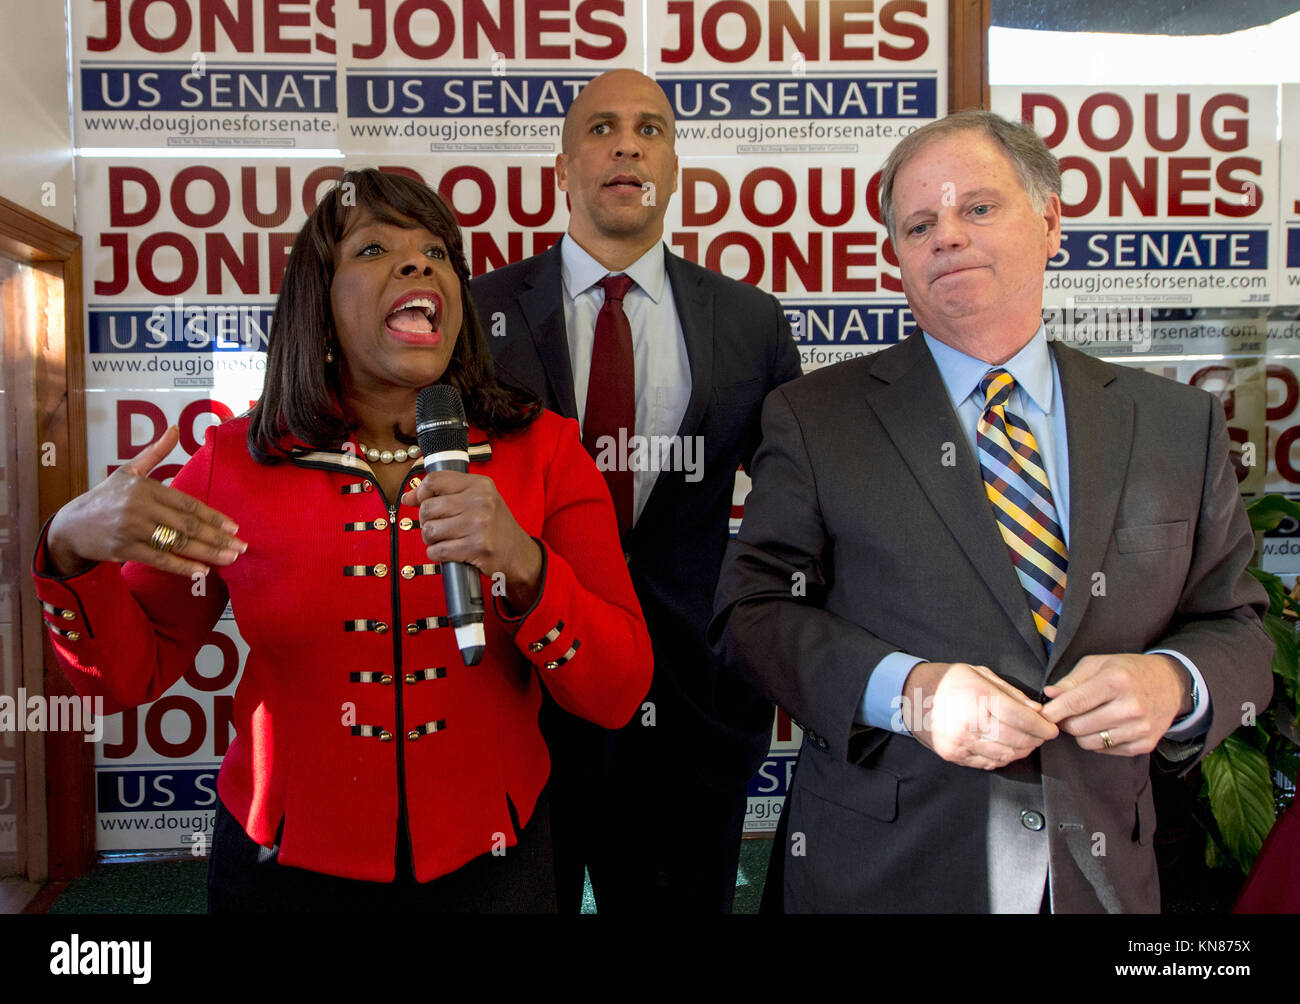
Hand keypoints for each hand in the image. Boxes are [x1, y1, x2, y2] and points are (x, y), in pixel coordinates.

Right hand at [44, 426, 245, 577]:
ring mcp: (133, 530)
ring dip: (207, 553)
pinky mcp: (125, 550)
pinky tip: (202, 571)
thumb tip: (174, 428)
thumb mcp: (129, 470)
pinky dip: (183, 567)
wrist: (71, 526)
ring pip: (178, 544)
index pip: (188, 504)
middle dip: (217, 538)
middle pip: (188, 526)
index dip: (213, 517)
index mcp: (146, 488)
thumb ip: (155, 452)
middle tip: (241, 547)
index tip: (234, 527)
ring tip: (229, 559)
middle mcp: (141, 508)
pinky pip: (160, 560)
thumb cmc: (106, 497)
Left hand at [402, 470, 541, 610]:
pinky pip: (438, 550)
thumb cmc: (494, 526)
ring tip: (444, 540)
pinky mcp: (476, 548)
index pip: (435, 480)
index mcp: (480, 485)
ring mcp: (479, 525)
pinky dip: (436, 554)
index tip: (419, 501)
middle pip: (428, 507)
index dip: (421, 492)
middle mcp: (480, 502)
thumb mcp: (477, 500)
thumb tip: (408, 497)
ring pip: (430, 530)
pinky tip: (447, 552)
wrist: (518, 554)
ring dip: (431, 539)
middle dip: (426, 521)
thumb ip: (445, 494)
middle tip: (437, 526)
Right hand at [901, 661, 1058, 769]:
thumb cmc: (948, 681)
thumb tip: (1036, 710)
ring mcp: (961, 742)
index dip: (1042, 727)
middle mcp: (970, 722)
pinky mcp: (954, 754)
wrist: (910, 695)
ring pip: (1005, 755)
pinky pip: (988, 763)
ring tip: (1026, 742)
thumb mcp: (979, 674)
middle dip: (1035, 740)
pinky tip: (1005, 748)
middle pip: (1017, 740)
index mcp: (978, 697)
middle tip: (1041, 735)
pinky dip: (1003, 758)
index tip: (1051, 729)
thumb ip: (1010, 692)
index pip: (1021, 718)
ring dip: (1021, 751)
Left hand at [1041, 653, 1188, 755]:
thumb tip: (1050, 694)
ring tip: (1087, 718)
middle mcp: (1130, 707)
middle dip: (1065, 722)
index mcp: (1116, 681)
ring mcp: (1139, 728)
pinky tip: (1105, 726)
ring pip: (1089, 743)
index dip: (1054, 712)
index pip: (1076, 703)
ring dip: (1081, 733)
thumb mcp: (1099, 664)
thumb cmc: (1128, 670)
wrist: (1170, 684)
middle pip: (1079, 727)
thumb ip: (1072, 680)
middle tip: (1066, 714)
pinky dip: (1099, 741)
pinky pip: (1106, 751)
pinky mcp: (1145, 744)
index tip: (1042, 715)